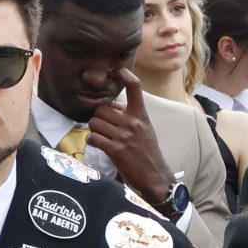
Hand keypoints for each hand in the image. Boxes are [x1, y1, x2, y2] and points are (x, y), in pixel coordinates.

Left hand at [85, 69, 174, 210]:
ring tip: (102, 138)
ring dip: (94, 131)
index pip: (134, 87)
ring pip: (95, 123)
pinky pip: (94, 138)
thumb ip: (130, 117)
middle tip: (104, 127)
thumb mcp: (145, 130)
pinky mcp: (116, 150)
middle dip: (99, 118)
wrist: (156, 177)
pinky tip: (98, 145)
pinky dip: (92, 141)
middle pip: (102, 109)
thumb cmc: (148, 153)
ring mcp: (124, 136)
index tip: (115, 71)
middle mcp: (133, 122)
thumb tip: (111, 107)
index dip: (123, 75)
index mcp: (141, 115)